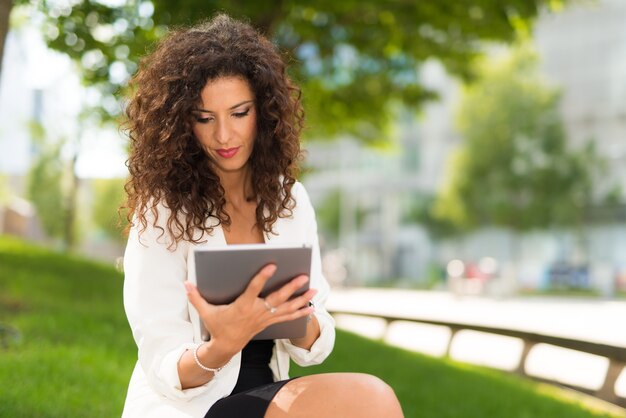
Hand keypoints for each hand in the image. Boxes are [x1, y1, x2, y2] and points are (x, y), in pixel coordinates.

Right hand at [184, 264, 315, 354]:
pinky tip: (312, 307)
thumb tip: (185, 283)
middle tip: (303, 276)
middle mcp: (256, 312)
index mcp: (242, 306)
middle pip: (277, 298)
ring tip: (313, 289)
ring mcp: (265, 318)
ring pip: (286, 308)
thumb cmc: (217, 326)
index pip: (254, 289)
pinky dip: (300, 313)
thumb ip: (196, 297)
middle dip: (291, 287)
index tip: (272, 265)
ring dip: (301, 299)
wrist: (226, 346)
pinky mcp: (269, 322)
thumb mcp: (205, 312)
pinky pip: (288, 318)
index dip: (263, 277)